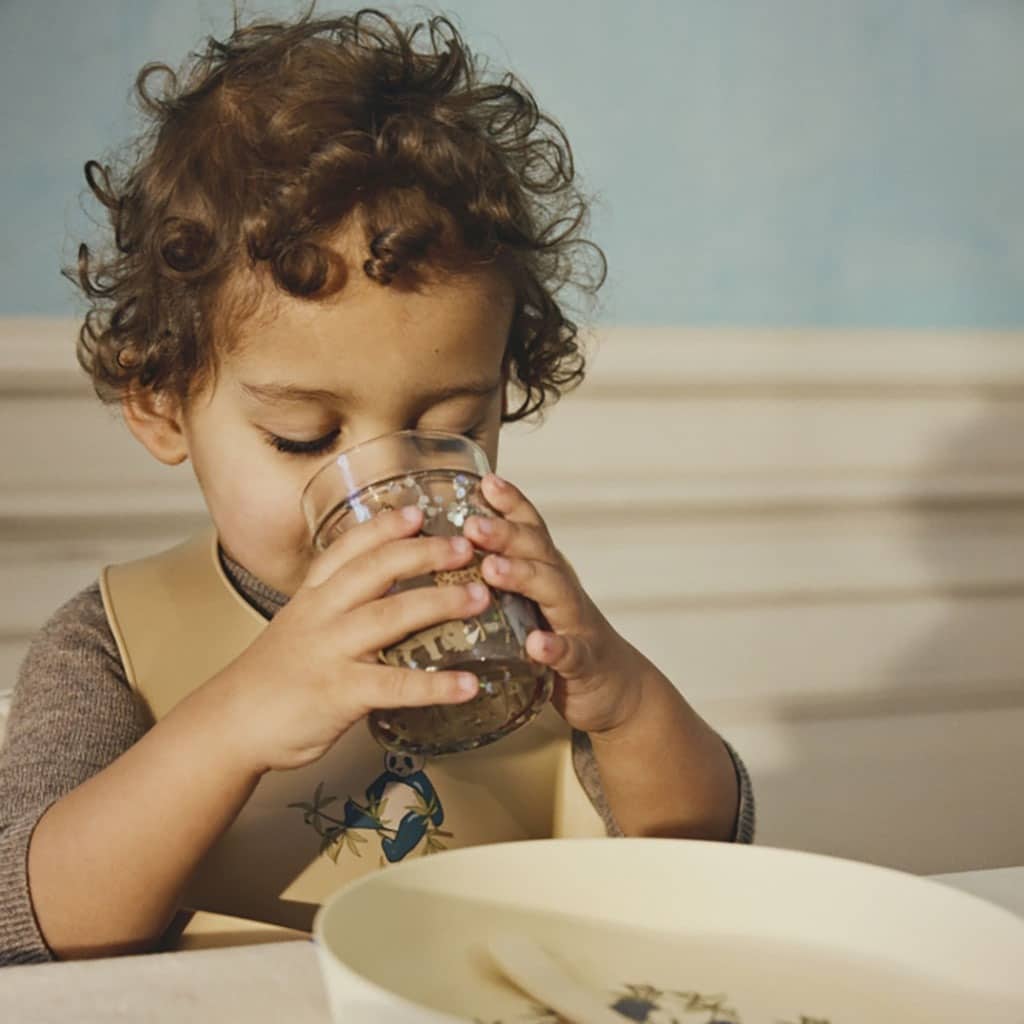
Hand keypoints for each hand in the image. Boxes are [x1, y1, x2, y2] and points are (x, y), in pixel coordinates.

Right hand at [209, 506, 485, 774]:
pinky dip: (435, 684)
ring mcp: (331, 652)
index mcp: (312, 596)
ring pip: (390, 617)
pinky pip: (395, 685)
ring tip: (481, 597)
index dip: (383, 527)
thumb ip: (337, 607)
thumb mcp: (298, 626)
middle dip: (423, 553)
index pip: (348, 549)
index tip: (416, 511)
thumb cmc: (272, 677)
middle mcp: (322, 615)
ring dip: (440, 603)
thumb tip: (385, 594)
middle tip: (465, 545)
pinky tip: (468, 683)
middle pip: (376, 571)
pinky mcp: (340, 693)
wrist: (231, 724)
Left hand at [464, 473, 646, 734]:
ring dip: (523, 576)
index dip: (511, 504)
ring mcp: (577, 623)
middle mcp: (562, 588)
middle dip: (505, 533)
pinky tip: (537, 645)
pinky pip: (571, 653)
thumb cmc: (558, 640)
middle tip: (472, 524)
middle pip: (537, 551)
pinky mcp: (585, 662)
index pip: (530, 529)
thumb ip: (498, 581)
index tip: (486, 481)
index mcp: (545, 572)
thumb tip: (443, 558)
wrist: (615, 688)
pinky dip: (555, 647)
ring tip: (491, 568)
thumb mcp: (529, 605)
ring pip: (554, 591)